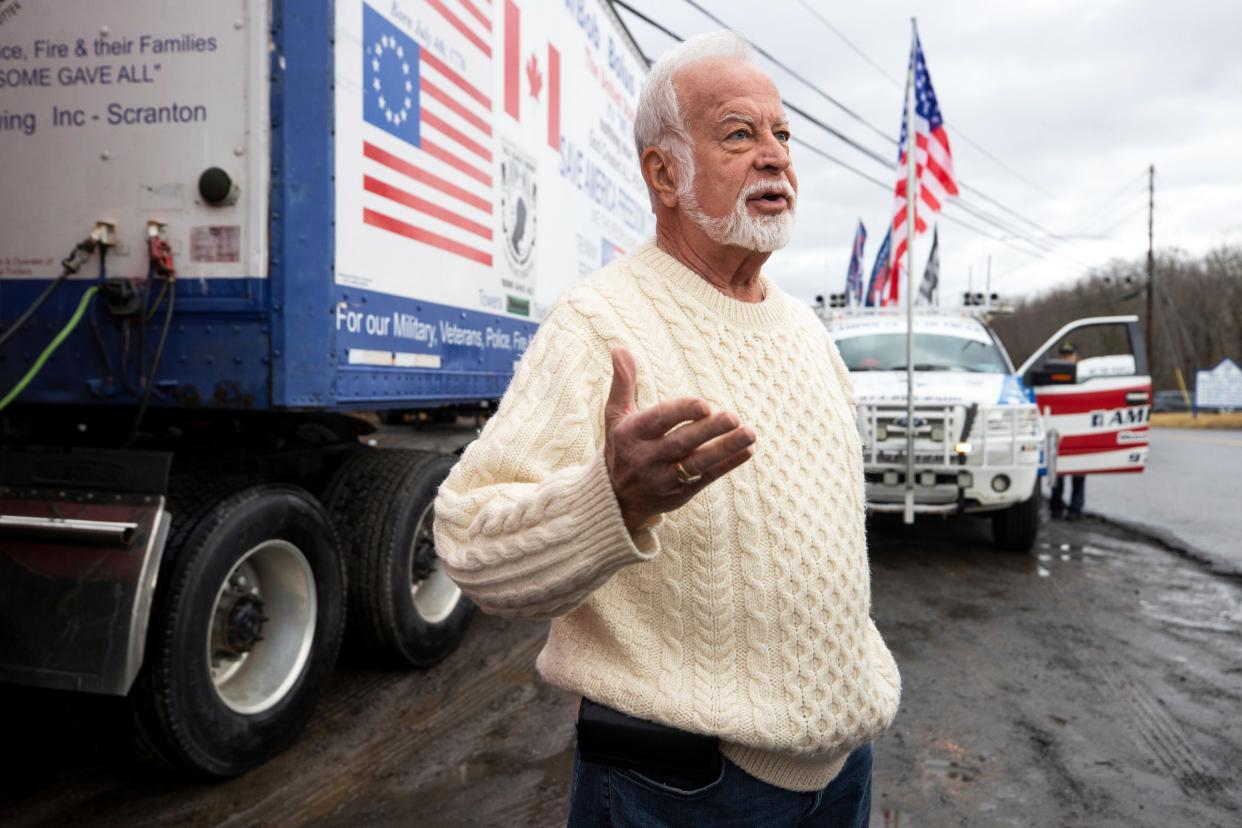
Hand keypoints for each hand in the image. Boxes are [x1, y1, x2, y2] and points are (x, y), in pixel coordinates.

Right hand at [603, 347, 755, 533]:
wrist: (618, 498)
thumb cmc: (621, 446)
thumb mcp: (615, 416)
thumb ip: (623, 383)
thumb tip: (620, 348)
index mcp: (631, 434)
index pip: (659, 421)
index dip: (681, 412)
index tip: (704, 405)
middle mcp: (647, 458)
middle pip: (681, 443)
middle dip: (709, 430)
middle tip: (734, 417)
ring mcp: (664, 478)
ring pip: (698, 464)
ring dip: (725, 448)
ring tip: (749, 433)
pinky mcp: (682, 492)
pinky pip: (708, 478)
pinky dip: (728, 464)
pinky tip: (747, 450)